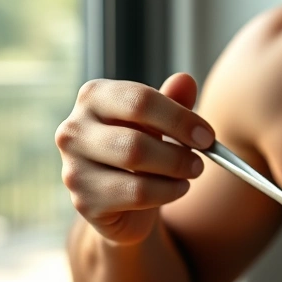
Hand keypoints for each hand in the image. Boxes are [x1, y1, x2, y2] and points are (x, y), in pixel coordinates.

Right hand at [55, 73, 214, 244]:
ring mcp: (74, 166)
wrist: (124, 202)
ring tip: (190, 174)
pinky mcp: (83, 200)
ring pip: (134, 167)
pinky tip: (176, 189)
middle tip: (201, 163)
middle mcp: (74, 128)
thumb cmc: (141, 152)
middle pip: (136, 139)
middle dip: (178, 153)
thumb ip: (172, 102)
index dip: (180, 119)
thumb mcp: (160, 124)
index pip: (140, 100)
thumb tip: (185, 80)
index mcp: (94, 97)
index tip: (207, 136)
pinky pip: (136, 194)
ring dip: (175, 172)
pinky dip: (166, 192)